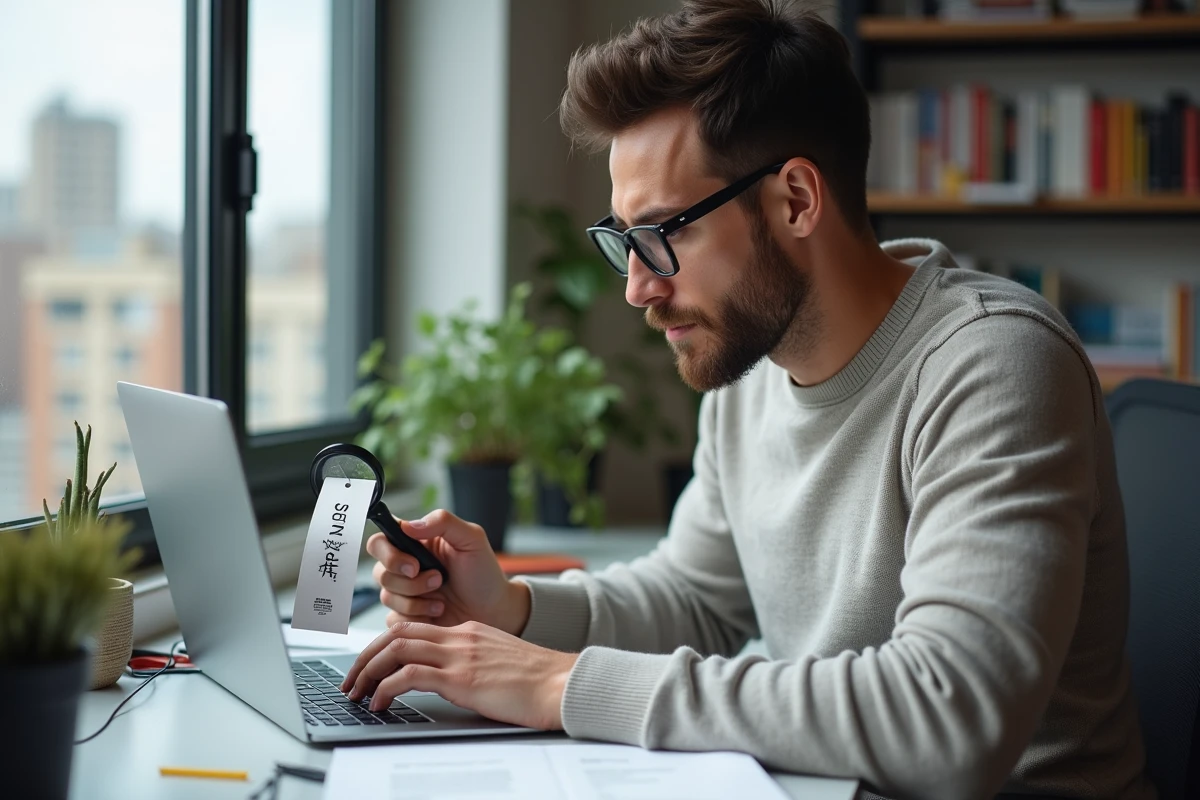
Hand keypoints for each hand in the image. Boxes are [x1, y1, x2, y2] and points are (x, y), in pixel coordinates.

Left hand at [339, 620, 578, 729]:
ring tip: (356, 693)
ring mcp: (459, 655)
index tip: (370, 666)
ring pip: (395, 650)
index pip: (414, 629)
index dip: (384, 645)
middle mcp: (459, 637)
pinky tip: (380, 704)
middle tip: (350, 680)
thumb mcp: (501, 663)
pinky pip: (408, 676)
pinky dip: (386, 688)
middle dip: (365, 657)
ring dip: (367, 671)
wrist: (562, 683)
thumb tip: (455, 681)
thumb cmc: (539, 681)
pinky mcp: (460, 677)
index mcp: (468, 631)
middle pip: (396, 634)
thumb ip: (475, 663)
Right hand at [367, 509, 530, 635]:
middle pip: (380, 573)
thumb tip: (408, 525)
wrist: (494, 609)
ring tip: (442, 599)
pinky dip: (417, 618)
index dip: (388, 554)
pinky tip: (437, 612)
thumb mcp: (471, 539)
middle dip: (410, 582)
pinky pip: (394, 620)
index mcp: (415, 543)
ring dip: (417, 601)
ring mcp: (404, 593)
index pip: (379, 542)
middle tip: (438, 580)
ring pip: (386, 597)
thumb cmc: (483, 573)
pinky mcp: (407, 617)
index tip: (414, 565)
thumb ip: (442, 522)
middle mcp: (405, 567)